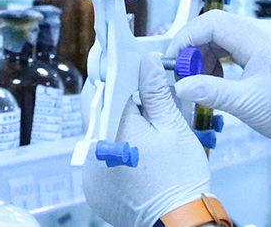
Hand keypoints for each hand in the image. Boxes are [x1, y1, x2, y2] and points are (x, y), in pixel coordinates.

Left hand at [83, 48, 210, 226]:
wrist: (177, 223)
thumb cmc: (180, 180)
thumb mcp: (173, 128)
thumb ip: (155, 92)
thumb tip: (146, 62)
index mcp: (112, 131)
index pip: (101, 89)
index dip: (110, 72)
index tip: (118, 60)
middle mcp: (93, 151)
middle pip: (98, 111)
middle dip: (116, 99)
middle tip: (138, 92)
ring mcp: (90, 172)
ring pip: (99, 134)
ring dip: (116, 125)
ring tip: (143, 127)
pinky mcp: (93, 188)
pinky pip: (100, 157)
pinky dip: (115, 150)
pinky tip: (136, 152)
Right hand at [167, 10, 270, 171]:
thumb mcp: (247, 105)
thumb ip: (211, 92)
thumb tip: (180, 86)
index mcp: (262, 40)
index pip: (214, 22)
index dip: (187, 37)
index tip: (172, 60)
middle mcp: (264, 31)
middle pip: (216, 25)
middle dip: (194, 47)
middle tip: (183, 73)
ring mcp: (266, 37)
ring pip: (223, 34)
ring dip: (205, 54)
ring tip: (200, 81)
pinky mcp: (265, 46)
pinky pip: (232, 43)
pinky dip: (217, 58)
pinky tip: (214, 79)